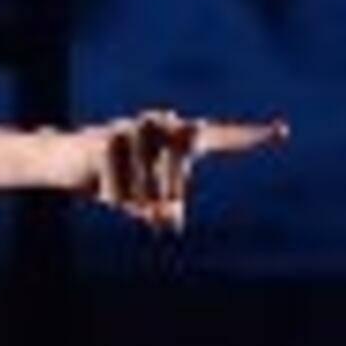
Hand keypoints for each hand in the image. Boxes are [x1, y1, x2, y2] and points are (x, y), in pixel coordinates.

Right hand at [70, 110, 289, 229]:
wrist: (63, 159)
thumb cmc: (113, 181)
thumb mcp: (143, 203)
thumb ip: (164, 212)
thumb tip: (169, 220)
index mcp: (178, 137)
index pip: (221, 137)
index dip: (250, 137)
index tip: (282, 131)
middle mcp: (162, 125)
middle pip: (176, 186)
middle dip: (157, 206)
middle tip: (140, 206)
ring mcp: (135, 128)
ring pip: (147, 193)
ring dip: (130, 202)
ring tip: (116, 187)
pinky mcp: (109, 140)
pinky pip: (120, 192)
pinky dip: (110, 197)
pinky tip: (99, 180)